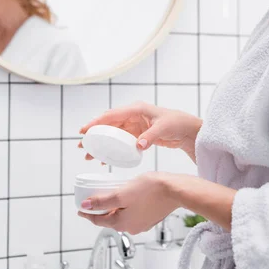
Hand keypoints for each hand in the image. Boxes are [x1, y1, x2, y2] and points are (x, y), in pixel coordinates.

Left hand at [77, 171, 179, 234]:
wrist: (175, 190)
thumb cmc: (150, 190)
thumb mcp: (121, 193)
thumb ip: (103, 201)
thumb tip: (86, 206)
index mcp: (122, 224)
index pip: (98, 221)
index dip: (88, 213)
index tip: (80, 208)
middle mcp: (132, 228)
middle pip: (110, 220)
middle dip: (101, 211)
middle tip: (94, 199)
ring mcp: (142, 224)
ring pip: (122, 216)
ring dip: (115, 208)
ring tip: (111, 195)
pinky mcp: (150, 217)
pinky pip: (133, 213)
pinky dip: (126, 207)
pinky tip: (128, 196)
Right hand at [78, 101, 202, 162]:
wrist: (187, 130)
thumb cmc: (177, 123)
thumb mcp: (163, 128)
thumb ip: (150, 137)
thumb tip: (138, 146)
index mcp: (136, 109)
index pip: (111, 115)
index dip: (96, 122)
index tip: (84, 131)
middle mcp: (132, 115)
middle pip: (108, 125)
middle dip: (94, 135)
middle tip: (81, 146)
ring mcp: (134, 125)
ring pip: (112, 134)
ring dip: (101, 144)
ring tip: (89, 156)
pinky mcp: (138, 134)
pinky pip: (120, 141)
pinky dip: (111, 149)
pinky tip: (104, 159)